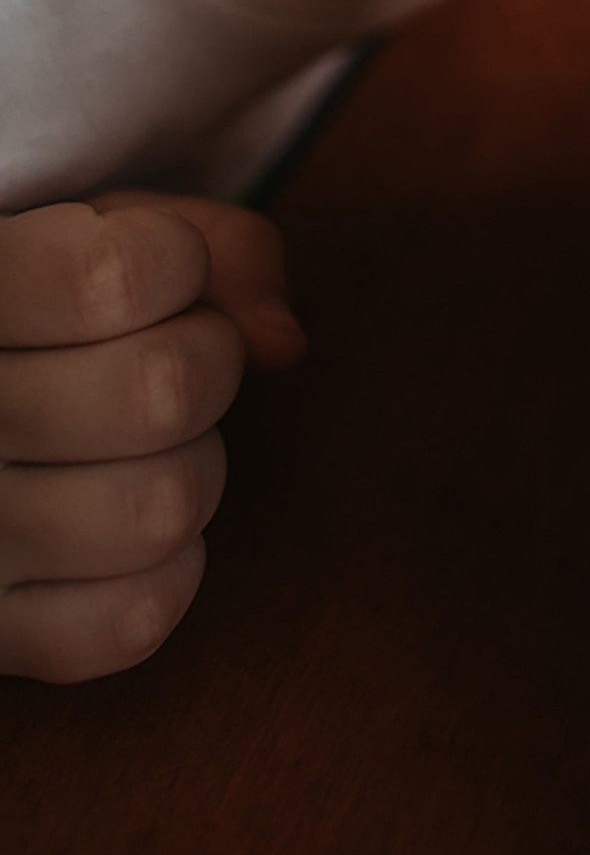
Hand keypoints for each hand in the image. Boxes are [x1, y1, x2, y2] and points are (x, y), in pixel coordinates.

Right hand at [0, 192, 305, 682]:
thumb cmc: (42, 316)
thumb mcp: (101, 234)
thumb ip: (211, 245)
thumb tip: (282, 342)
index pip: (119, 279)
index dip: (177, 262)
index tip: (152, 271)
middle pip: (163, 392)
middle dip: (204, 360)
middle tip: (153, 357)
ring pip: (163, 509)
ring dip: (189, 467)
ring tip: (132, 446)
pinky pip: (137, 619)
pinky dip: (166, 572)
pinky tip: (120, 528)